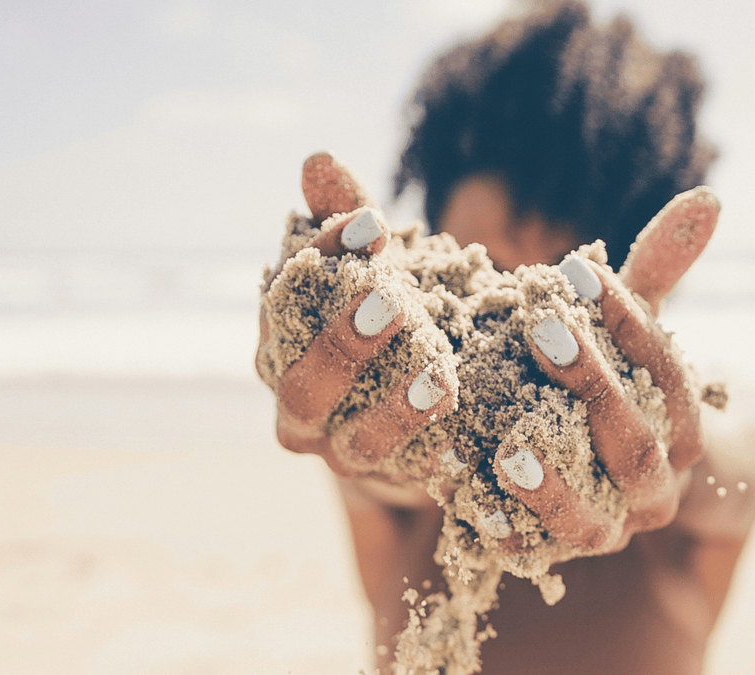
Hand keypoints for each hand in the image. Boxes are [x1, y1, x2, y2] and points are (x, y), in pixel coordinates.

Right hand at [257, 153, 458, 484]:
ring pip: (359, 443)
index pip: (285, 304)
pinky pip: (415, 479)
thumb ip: (345, 217)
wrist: (410, 410)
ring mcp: (347, 452)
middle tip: (391, 303)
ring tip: (439, 376)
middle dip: (344, 346)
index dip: (322, 263)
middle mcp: (301, 409)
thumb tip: (319, 159)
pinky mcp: (398, 482)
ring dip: (397, 410)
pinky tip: (473, 442)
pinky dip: (443, 461)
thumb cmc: (384, 318)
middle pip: (304, 389)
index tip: (372, 223)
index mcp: (281, 346)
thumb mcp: (370, 266)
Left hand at [489, 188, 719, 558]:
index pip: (666, 371)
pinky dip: (510, 534)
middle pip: (637, 443)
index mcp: (678, 424)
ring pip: (596, 519)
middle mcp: (655, 484)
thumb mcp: (620, 326)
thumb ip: (655, 274)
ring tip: (511, 445)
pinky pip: (537, 556)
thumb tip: (709, 198)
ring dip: (556, 484)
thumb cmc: (603, 376)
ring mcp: (609, 528)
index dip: (627, 320)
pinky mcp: (557, 555)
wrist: (589, 466)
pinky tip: (475, 504)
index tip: (573, 268)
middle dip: (594, 385)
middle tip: (542, 328)